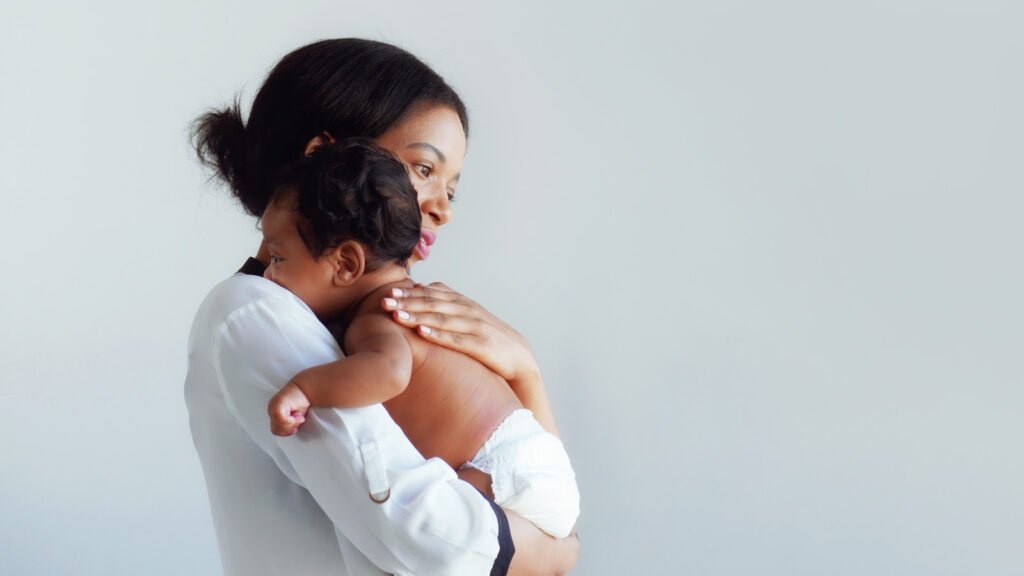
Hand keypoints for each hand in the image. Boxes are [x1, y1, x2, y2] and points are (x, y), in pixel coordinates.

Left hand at [268, 381, 309, 435]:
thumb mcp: (294, 416)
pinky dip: (293, 420)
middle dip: (289, 428)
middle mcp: (271, 409)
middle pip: (275, 430)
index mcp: (273, 413)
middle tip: (298, 420)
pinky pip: (282, 420)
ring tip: (299, 416)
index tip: (295, 428)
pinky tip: (299, 414)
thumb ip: (287, 423)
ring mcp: (273, 407)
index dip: (286, 432)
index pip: (275, 430)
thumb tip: (287, 432)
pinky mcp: (277, 405)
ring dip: (292, 424)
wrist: (305, 388)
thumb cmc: (301, 401)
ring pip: (278, 426)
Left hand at [381, 282, 539, 384]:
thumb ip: (445, 302)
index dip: (409, 292)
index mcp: (462, 302)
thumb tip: (419, 288)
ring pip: (441, 319)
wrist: (518, 357)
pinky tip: (422, 333)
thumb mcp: (466, 316)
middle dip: (407, 302)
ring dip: (417, 316)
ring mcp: (474, 327)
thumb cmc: (486, 338)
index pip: (432, 293)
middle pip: (433, 303)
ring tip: (396, 316)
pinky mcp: (481, 345)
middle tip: (384, 302)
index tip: (388, 291)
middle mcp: (467, 310)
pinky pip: (456, 340)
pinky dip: (438, 335)